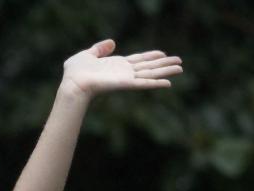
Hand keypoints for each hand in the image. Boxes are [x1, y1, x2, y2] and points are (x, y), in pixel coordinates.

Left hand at [61, 39, 182, 98]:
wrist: (72, 84)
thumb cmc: (75, 73)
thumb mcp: (87, 54)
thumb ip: (100, 48)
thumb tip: (113, 43)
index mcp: (116, 65)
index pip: (138, 60)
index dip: (151, 57)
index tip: (163, 54)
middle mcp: (123, 73)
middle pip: (149, 67)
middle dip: (164, 65)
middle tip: (179, 63)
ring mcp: (125, 79)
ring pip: (150, 74)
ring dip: (166, 72)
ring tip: (181, 69)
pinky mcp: (125, 84)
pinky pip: (144, 83)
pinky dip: (156, 83)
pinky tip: (168, 83)